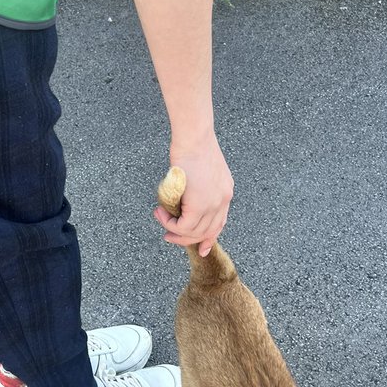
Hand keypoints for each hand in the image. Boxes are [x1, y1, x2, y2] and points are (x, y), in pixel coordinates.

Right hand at [154, 132, 233, 256]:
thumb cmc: (193, 146)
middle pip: (207, 232)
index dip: (209, 238)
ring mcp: (214, 204)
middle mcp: (223, 201)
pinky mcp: (200, 206)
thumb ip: (198, 187)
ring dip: (174, 229)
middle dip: (186, 239)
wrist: (193, 138)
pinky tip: (161, 213)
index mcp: (225, 193)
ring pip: (194, 232)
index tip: (201, 248)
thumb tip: (183, 200)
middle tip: (168, 236)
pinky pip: (183, 226)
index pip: (220, 223)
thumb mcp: (201, 170)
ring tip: (160, 217)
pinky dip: (170, 223)